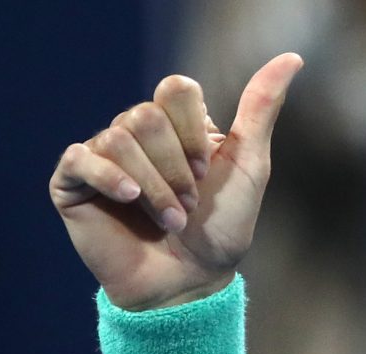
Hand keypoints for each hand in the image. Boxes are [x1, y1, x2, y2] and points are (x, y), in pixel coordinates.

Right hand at [49, 53, 303, 310]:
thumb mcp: (250, 166)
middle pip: (144, 115)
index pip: (175, 90)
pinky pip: (80, 159)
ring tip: (170, 220)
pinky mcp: (73, 183)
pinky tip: (128, 198)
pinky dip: (109, 178)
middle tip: (189, 205)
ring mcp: (103, 157)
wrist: (191, 282)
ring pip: (117, 138)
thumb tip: (292, 58)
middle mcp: (136, 134)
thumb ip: (261, 109)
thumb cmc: (222, 229)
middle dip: (175, 168)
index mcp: (176, 125)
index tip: (207, 171)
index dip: (193, 132)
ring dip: (154, 186)